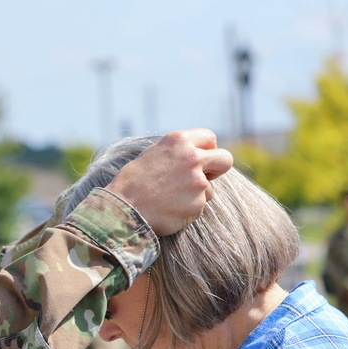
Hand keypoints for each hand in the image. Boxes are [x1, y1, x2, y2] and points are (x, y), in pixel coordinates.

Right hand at [104, 129, 232, 236]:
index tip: (201, 159)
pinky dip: (187, 210)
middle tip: (206, 177)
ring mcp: (198, 183)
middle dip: (217, 169)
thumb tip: (197, 154)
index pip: (210, 138)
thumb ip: (178, 152)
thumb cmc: (133, 182)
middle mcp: (192, 158)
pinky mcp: (197, 205)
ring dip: (196, 194)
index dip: (207, 150)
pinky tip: (169, 209)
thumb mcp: (153, 154)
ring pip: (210, 189)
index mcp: (179, 141)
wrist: (122, 208)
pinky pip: (199, 207)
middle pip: (225, 160)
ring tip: (170, 199)